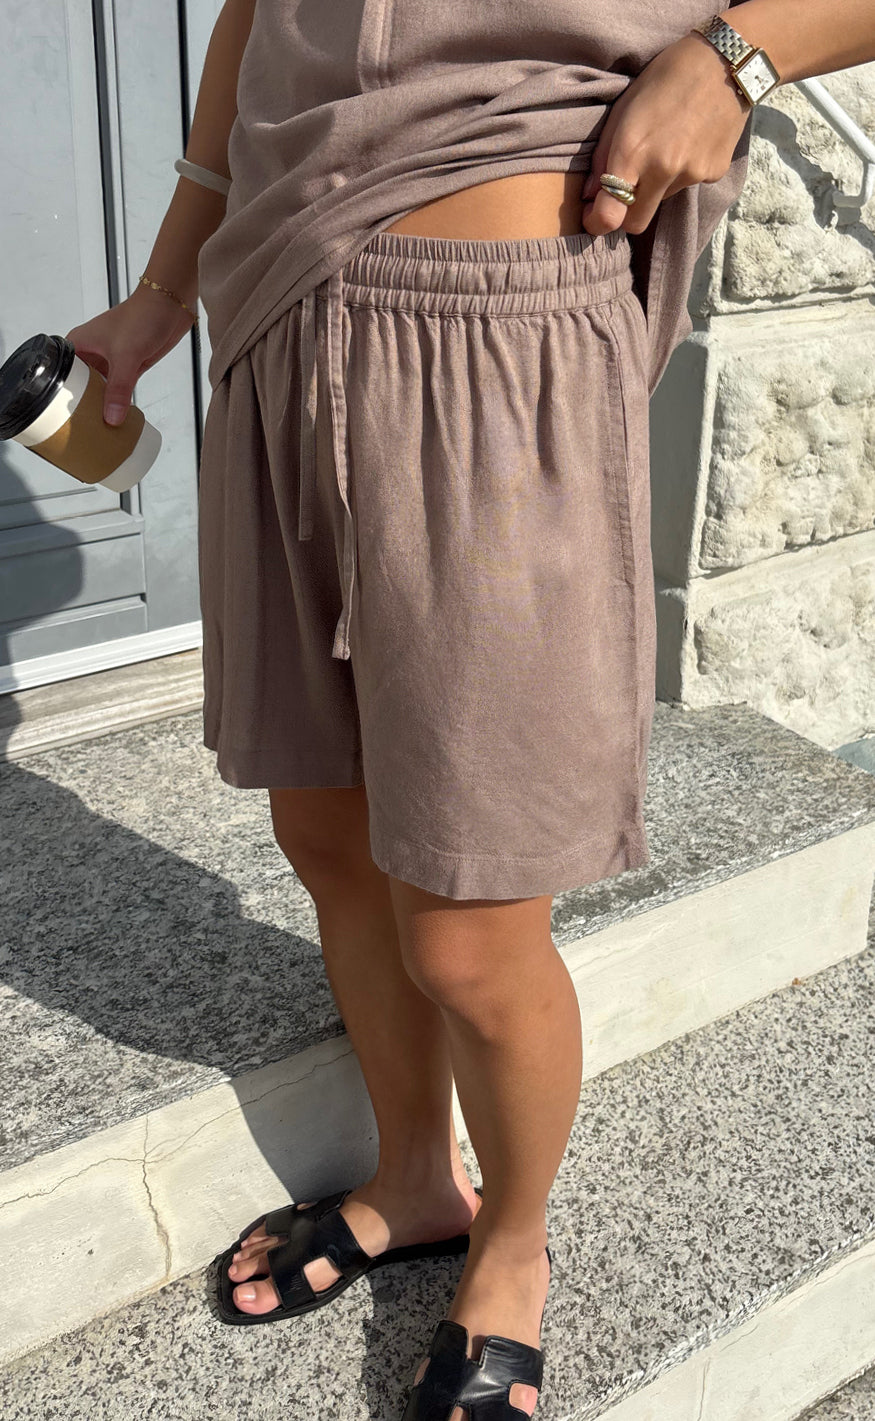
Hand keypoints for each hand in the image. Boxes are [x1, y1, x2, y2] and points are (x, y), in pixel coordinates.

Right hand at [65, 286, 196, 425]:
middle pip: (81, 386)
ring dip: (102, 406)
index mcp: (79, 344)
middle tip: (80, 431)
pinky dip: (119, 403)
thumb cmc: (141, 317)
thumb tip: (112, 418)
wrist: (170, 305)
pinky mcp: (129, 367)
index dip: (61, 396)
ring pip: (101, 389)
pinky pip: (119, 390)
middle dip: (83, 406)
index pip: (62, 375)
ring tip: (98, 430)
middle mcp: (91, 353)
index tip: (61, 419)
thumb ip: (119, 389)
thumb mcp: (126, 357)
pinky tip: (117, 418)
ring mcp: (111, 361)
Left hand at [581, 32, 753, 235]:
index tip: (593, 217)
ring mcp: (691, 174)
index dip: (597, 223)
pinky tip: (689, 141)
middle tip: (624, 192)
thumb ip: (603, 155)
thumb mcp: (624, 108)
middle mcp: (662, 169)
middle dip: (625, 215)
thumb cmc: (665, 78)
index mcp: (633, 152)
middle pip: (636, 223)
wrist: (725, 61)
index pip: (610, 216)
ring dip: (656, 184)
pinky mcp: (713, 173)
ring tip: (666, 145)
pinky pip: (687, 185)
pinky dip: (682, 172)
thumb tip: (591, 193)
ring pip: (661, 200)